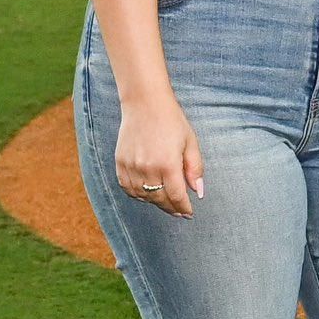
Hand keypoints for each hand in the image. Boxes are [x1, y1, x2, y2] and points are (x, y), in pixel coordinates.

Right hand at [114, 86, 204, 216]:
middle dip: (170, 207)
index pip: (176, 195)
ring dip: (154, 202)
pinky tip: (147, 194)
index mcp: (167, 163)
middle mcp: (147, 168)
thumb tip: (198, 192)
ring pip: (142, 196)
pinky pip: (127, 188)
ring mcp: (131, 166)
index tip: (189, 213)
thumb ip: (194, 169)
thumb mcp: (190, 143)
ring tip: (165, 203)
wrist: (145, 104)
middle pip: (159, 198)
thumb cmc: (172, 122)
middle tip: (179, 212)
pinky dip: (137, 195)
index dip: (183, 207)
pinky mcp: (120, 163)